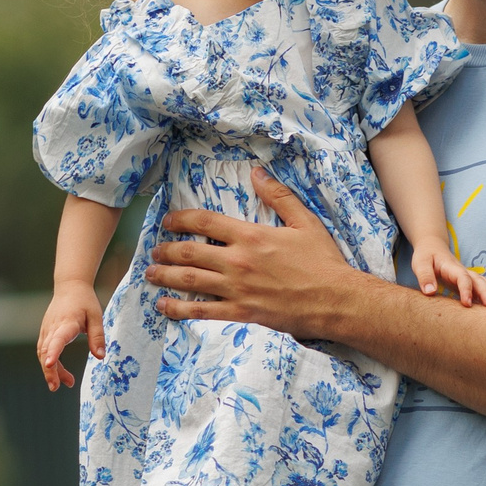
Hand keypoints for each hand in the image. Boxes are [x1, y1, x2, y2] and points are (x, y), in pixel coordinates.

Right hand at [38, 281, 103, 388]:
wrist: (70, 287)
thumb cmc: (85, 301)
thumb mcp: (96, 316)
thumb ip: (98, 337)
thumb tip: (100, 358)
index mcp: (66, 323)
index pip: (57, 339)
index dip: (53, 352)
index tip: (49, 364)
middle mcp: (53, 327)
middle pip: (46, 351)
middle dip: (49, 370)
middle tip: (57, 387)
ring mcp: (46, 330)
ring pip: (43, 353)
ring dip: (51, 370)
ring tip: (65, 383)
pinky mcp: (45, 332)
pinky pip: (44, 350)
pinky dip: (50, 363)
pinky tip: (60, 372)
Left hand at [147, 166, 365, 336]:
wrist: (335, 300)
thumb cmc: (323, 261)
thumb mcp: (305, 222)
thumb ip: (279, 196)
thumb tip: (257, 173)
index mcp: (250, 236)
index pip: (205, 221)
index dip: (181, 219)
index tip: (168, 221)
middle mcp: (237, 261)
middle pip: (189, 252)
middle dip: (166, 249)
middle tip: (155, 249)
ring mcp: (236, 289)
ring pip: (189, 280)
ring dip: (164, 276)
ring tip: (150, 273)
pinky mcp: (241, 312)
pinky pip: (202, 311)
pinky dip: (179, 309)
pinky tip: (163, 307)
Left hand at [409, 236, 485, 307]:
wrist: (433, 246)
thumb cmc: (426, 256)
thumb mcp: (420, 263)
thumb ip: (425, 276)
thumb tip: (430, 292)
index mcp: (452, 267)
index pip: (462, 277)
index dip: (466, 290)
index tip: (467, 303)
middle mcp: (463, 271)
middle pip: (478, 281)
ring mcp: (467, 276)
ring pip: (483, 283)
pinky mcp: (467, 282)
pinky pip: (481, 288)